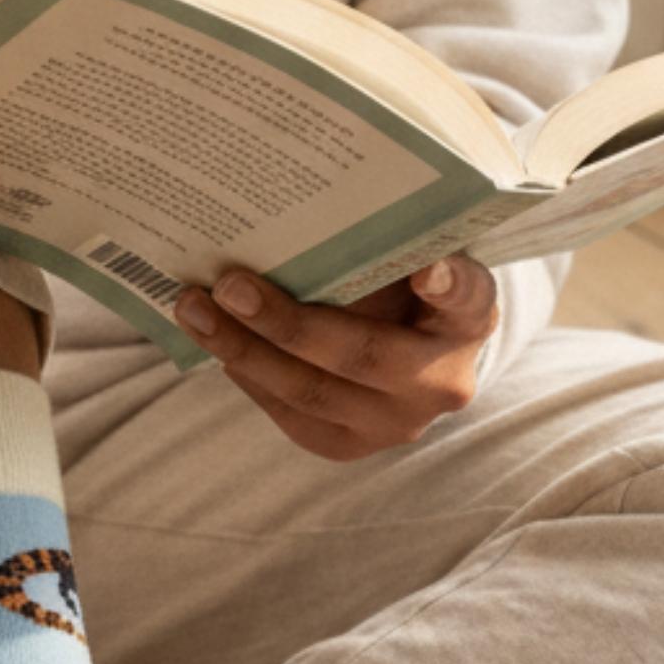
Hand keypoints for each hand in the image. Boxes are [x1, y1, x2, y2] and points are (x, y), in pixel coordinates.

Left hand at [173, 256, 499, 461]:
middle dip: (286, 321)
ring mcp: (395, 423)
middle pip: (360, 355)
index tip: (427, 271)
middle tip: (229, 285)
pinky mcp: (347, 446)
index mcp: (469, 319)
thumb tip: (291, 217)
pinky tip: (213, 340)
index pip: (469, 298)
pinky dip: (247, 373)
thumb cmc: (401, 289)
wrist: (406, 361)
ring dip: (242, 350)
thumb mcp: (405, 260)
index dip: (449, 286)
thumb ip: (379, 246)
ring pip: (310, 392)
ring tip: (194, 309)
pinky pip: (289, 412)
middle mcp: (442, 381)